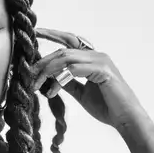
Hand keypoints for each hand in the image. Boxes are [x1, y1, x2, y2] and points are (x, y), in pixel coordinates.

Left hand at [32, 28, 146, 129]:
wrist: (126, 119)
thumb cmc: (107, 107)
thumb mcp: (81, 93)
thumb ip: (68, 83)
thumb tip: (51, 78)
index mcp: (93, 58)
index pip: (70, 40)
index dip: (52, 34)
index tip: (35, 32)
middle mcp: (97, 55)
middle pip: (63, 50)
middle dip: (43, 61)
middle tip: (27, 72)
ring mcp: (100, 61)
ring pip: (66, 58)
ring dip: (47, 71)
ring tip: (35, 85)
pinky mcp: (102, 70)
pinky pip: (73, 70)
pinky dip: (59, 80)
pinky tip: (51, 92)